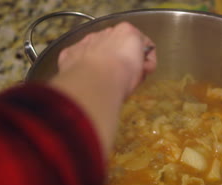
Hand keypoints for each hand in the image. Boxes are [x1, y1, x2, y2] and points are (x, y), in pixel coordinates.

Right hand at [49, 22, 156, 156]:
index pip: (91, 59)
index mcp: (74, 57)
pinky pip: (143, 44)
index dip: (104, 71)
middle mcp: (89, 42)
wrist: (96, 77)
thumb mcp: (78, 92)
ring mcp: (108, 35)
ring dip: (135, 64)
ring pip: (128, 48)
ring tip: (137, 80)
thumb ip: (82, 93)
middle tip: (126, 84)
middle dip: (121, 66)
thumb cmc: (84, 90)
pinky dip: (147, 59)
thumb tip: (79, 116)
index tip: (112, 85)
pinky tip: (146, 71)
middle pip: (111, 52)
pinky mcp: (127, 31)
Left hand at [57, 22, 156, 96]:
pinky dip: (84, 67)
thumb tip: (138, 68)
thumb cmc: (124, 74)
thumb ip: (142, 64)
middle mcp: (105, 32)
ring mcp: (86, 41)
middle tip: (127, 78)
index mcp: (127, 31)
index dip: (147, 60)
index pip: (142, 43)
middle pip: (119, 45)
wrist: (94, 82)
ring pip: (98, 50)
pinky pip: (80, 58)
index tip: (146, 73)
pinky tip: (88, 79)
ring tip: (106, 80)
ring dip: (103, 62)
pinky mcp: (70, 52)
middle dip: (123, 58)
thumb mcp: (143, 70)